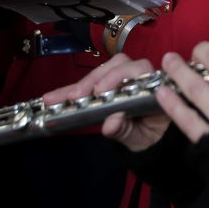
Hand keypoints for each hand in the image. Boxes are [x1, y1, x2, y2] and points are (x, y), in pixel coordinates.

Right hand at [41, 53, 170, 151]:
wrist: (149, 142)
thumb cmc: (150, 137)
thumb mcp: (140, 139)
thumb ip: (127, 130)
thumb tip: (110, 123)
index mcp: (154, 88)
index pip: (139, 70)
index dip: (119, 76)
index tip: (101, 91)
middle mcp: (140, 77)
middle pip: (118, 65)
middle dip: (95, 79)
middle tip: (77, 96)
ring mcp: (123, 79)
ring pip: (103, 70)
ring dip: (83, 83)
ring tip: (65, 98)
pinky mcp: (107, 85)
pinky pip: (90, 83)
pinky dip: (71, 90)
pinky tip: (54, 97)